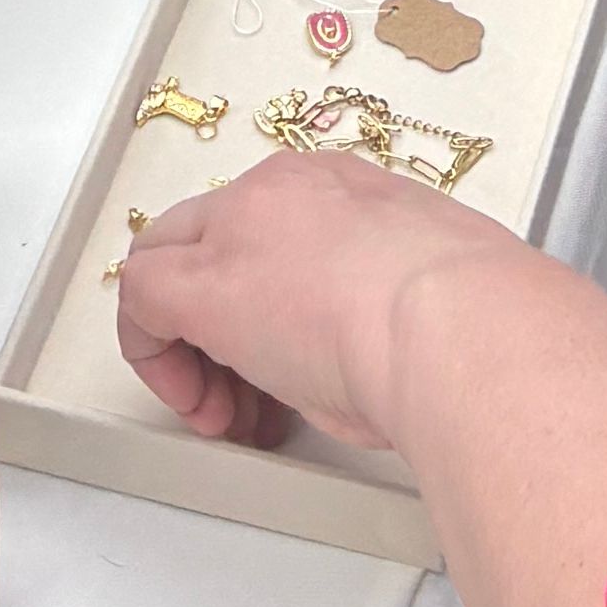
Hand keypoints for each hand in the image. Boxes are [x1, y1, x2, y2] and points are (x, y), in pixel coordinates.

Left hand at [115, 151, 507, 458]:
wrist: (454, 321)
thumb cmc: (466, 317)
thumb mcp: (423, 288)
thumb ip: (382, 299)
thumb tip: (376, 343)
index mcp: (341, 188)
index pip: (267, 229)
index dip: (264, 299)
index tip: (287, 357)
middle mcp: (279, 191)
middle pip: (203, 239)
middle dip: (207, 319)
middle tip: (243, 394)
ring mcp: (237, 231)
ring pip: (166, 265)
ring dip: (188, 350)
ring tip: (231, 419)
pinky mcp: (203, 290)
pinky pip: (141, 303)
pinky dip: (155, 357)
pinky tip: (200, 407)